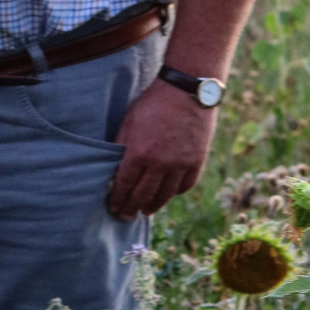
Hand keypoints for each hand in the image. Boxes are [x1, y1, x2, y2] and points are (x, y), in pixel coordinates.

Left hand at [107, 78, 216, 219]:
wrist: (185, 92)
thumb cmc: (152, 103)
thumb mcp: (129, 121)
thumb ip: (122, 145)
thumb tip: (114, 164)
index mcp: (140, 152)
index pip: (125, 183)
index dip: (118, 197)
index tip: (112, 207)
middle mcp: (161, 164)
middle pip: (144, 194)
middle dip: (131, 207)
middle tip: (124, 216)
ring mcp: (181, 165)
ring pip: (165, 194)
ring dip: (153, 205)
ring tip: (144, 212)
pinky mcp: (196, 162)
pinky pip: (184, 185)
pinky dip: (173, 193)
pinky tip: (166, 196)